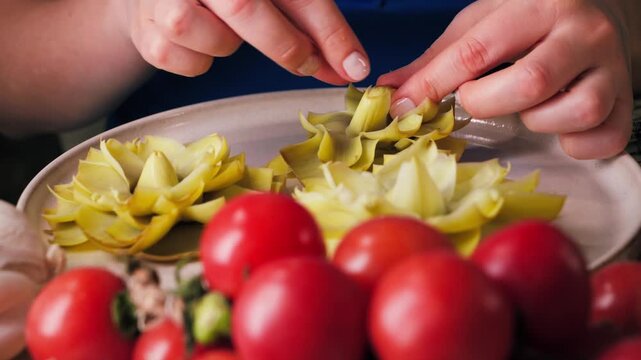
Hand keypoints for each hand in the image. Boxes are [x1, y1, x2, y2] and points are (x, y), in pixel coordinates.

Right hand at [127, 0, 368, 83]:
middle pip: (244, 7)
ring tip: (225, 28)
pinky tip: (199, 40)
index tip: (352, 66)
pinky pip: (185, 63)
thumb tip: (351, 67)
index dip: (327, 29)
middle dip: (285, 44)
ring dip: (228, 46)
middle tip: (304, 60)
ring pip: (213, 38)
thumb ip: (315, 26)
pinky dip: (200, 61)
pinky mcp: (145, 29)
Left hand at [378, 0, 632, 159]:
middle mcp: (580, 33)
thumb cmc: (530, 22)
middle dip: (489, 103)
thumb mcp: (482, 26)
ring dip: (541, 122)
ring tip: (530, 109)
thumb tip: (391, 91)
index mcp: (535, 7)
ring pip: (577, 109)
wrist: (599, 14)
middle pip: (530, 82)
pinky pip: (606, 137)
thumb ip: (438, 59)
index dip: (433, 84)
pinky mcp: (627, 101)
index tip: (404, 108)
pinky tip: (560, 128)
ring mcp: (610, 67)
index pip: (476, 51)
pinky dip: (577, 145)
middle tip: (480, 99)